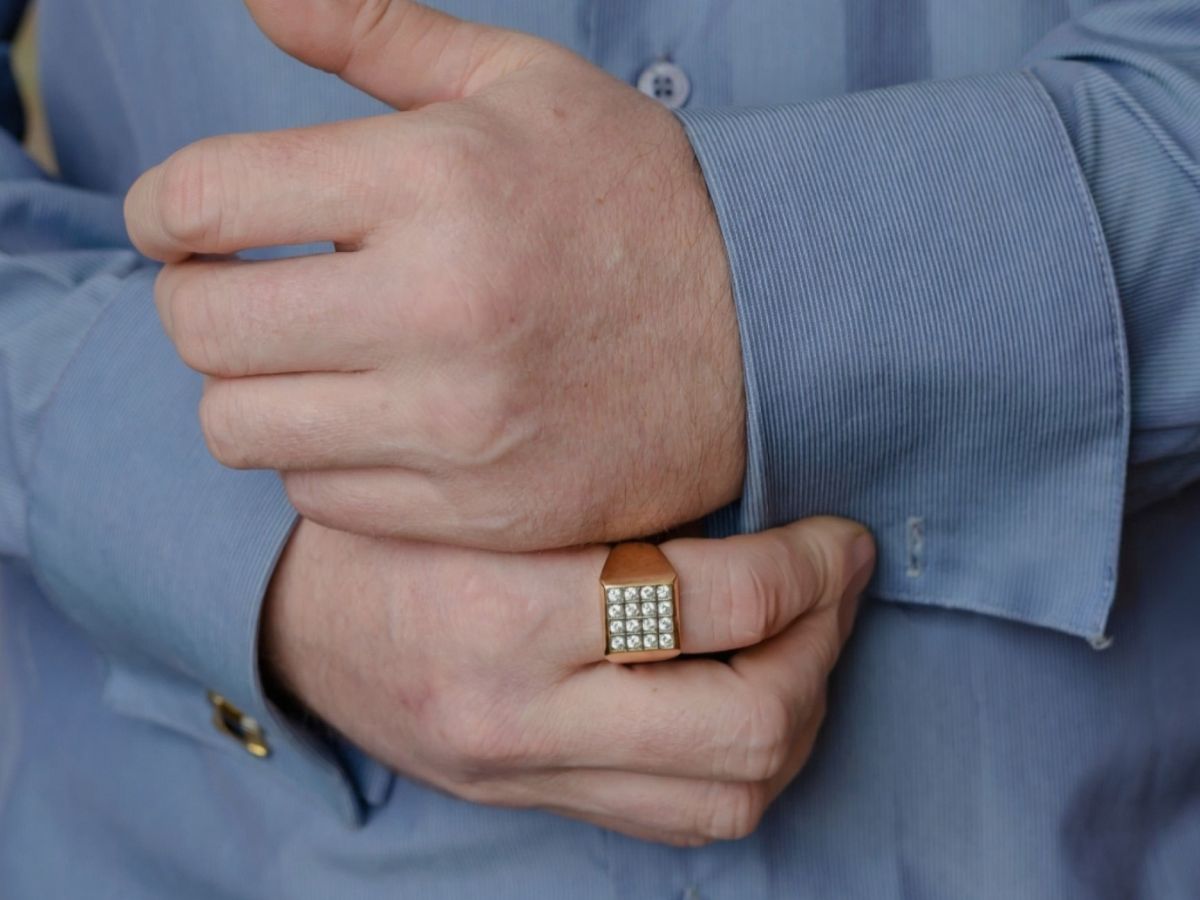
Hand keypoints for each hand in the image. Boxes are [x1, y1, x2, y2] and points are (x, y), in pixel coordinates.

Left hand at [124, 0, 742, 550]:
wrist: (765, 333)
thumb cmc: (638, 198)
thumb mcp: (526, 83)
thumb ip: (381, 31)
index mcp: (440, 178)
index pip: (205, 198)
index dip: (164, 207)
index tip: (181, 218)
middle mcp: (440, 308)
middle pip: (200, 327)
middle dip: (194, 297)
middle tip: (238, 285)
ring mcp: (460, 426)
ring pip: (241, 427)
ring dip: (250, 385)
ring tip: (308, 355)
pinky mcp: (479, 509)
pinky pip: (321, 497)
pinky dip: (321, 456)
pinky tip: (375, 417)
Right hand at [262, 517, 873, 844]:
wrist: (291, 621)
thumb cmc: (388, 526)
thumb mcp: (484, 481)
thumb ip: (609, 491)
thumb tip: (760, 482)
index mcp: (510, 612)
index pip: (722, 605)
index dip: (812, 566)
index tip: (838, 534)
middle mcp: (524, 716)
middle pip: (750, 727)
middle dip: (826, 647)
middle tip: (837, 583)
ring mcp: (529, 777)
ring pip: (730, 797)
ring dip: (800, 715)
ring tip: (807, 641)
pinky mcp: (534, 802)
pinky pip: (678, 821)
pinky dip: (744, 764)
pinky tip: (751, 695)